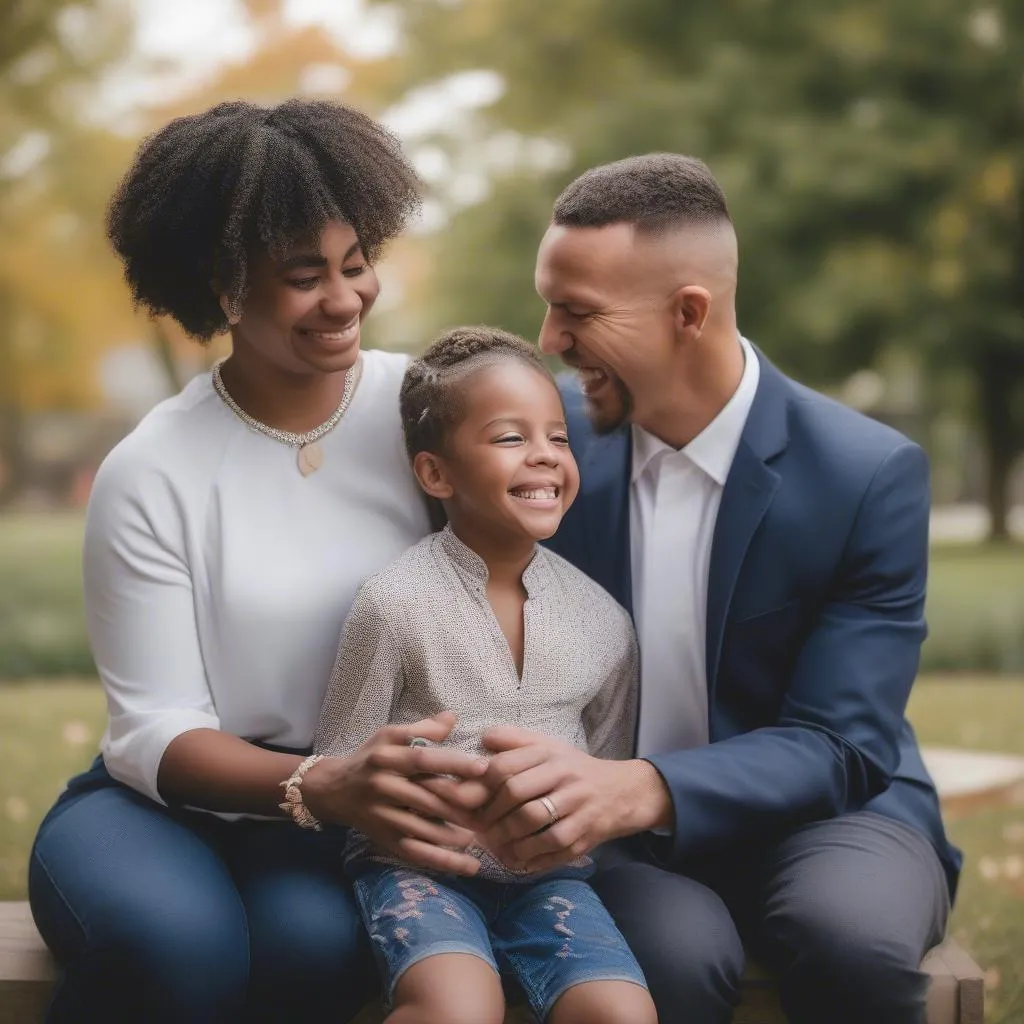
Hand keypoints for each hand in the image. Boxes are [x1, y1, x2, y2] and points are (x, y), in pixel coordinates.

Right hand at [303, 712, 489, 874]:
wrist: (332, 790)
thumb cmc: (369, 758)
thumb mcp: (389, 735)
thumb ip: (422, 728)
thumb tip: (453, 717)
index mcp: (387, 757)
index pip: (423, 759)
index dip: (452, 763)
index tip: (482, 767)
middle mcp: (383, 786)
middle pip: (426, 797)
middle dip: (460, 805)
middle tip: (492, 808)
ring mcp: (383, 816)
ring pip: (423, 829)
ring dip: (454, 836)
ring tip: (483, 836)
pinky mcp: (384, 839)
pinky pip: (416, 853)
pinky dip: (443, 861)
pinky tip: (468, 866)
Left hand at [434, 726, 672, 874]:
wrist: (623, 792)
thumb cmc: (574, 770)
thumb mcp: (547, 748)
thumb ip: (514, 741)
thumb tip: (482, 738)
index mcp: (551, 754)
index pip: (506, 766)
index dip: (481, 785)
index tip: (467, 800)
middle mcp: (565, 777)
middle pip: (517, 793)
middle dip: (491, 814)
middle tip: (477, 827)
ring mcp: (578, 808)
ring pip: (535, 824)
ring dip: (507, 838)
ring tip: (493, 845)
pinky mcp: (586, 836)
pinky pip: (554, 850)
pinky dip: (530, 858)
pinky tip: (516, 860)